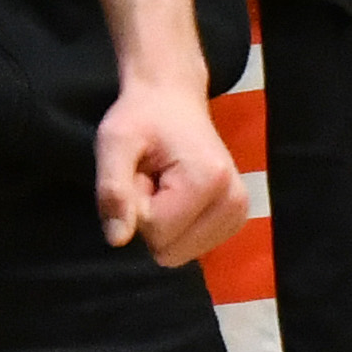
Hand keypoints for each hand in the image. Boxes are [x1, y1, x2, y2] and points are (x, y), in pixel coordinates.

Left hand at [94, 70, 245, 266]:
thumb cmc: (142, 116)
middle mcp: (234, 202)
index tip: (141, 173)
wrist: (172, 98)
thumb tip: (118, 240)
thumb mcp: (115, 142)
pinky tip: (175, 193)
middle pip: (170, 250)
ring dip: (161, 223)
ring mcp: (238, 213)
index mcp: (210, 181)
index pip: (156, 233)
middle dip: (150, 219)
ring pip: (178, 253)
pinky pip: (189, 248)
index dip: (136, 206)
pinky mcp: (234, 219)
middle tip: (150, 179)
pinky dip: (176, 225)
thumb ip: (113, 190)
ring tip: (161, 183)